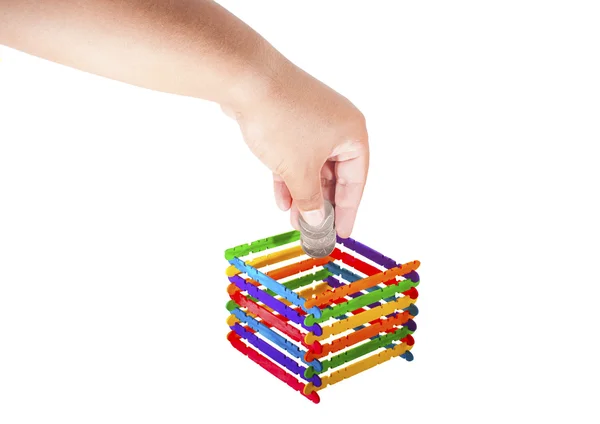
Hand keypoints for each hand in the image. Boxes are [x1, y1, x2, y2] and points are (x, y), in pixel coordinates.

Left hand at [223, 62, 368, 237]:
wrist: (247, 79)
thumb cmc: (282, 120)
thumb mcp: (299, 171)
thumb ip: (310, 200)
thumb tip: (316, 221)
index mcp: (353, 134)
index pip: (356, 181)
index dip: (347, 210)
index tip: (341, 232)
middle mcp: (338, 125)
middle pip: (334, 174)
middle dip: (320, 203)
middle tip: (313, 229)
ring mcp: (313, 120)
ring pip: (312, 165)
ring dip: (303, 192)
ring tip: (293, 219)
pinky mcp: (292, 118)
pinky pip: (296, 154)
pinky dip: (289, 175)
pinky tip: (280, 198)